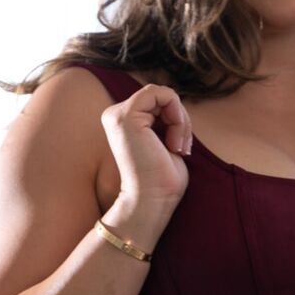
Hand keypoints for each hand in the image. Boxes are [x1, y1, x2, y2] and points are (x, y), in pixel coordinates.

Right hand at [102, 83, 192, 202]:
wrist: (152, 200)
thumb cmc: (162, 179)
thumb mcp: (166, 140)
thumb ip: (166, 120)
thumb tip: (177, 104)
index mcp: (122, 121)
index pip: (157, 101)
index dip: (177, 119)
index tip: (179, 148)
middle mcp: (114, 115)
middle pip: (161, 96)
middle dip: (180, 120)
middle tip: (180, 148)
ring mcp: (117, 114)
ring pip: (163, 94)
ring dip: (180, 121)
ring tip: (176, 147)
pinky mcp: (125, 116)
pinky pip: (162, 94)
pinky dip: (178, 116)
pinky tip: (173, 142)